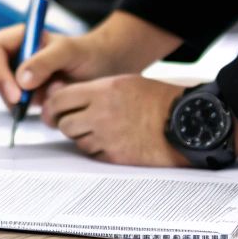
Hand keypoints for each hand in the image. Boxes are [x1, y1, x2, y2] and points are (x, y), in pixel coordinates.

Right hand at [0, 9, 182, 106]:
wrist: (106, 68)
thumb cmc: (90, 53)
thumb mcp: (70, 53)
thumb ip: (45, 62)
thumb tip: (21, 80)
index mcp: (22, 36)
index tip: (17, 93)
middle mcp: (17, 54)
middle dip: (10, 92)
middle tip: (28, 105)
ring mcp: (21, 74)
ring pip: (6, 93)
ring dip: (25, 102)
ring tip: (53, 96)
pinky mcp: (29, 93)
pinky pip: (19, 106)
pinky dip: (34, 109)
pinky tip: (53, 103)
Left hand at [40, 75, 188, 165]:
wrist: (183, 121)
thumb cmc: (157, 99)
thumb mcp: (124, 82)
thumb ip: (94, 90)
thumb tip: (66, 98)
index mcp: (102, 91)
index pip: (59, 99)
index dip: (54, 105)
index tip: (56, 109)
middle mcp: (101, 114)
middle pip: (64, 123)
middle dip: (67, 123)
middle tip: (76, 121)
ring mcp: (107, 137)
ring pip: (76, 141)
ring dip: (82, 137)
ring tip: (98, 130)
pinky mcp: (115, 156)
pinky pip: (93, 154)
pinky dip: (96, 149)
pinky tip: (109, 141)